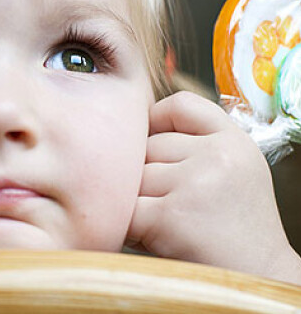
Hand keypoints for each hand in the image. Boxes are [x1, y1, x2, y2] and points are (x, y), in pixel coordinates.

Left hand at [127, 91, 300, 283]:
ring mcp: (194, 183)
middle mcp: (217, 156)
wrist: (257, 277)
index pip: (180, 105)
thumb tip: (136, 126)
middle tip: (168, 204)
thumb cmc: (234, 226)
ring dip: (136, 202)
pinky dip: (129, 226)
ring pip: (132, 177)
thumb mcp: (232, 169)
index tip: (151, 142)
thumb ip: (196, 143)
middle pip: (147, 145)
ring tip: (165, 223)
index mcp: (233, 141)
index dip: (155, 120)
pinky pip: (125, 208)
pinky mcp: (170, 215)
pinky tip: (153, 237)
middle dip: (146, 175)